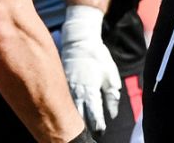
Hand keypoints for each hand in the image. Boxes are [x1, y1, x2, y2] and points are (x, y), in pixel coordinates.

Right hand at [60, 6, 120, 133]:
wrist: (79, 40)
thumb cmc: (98, 58)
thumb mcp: (111, 76)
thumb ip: (112, 97)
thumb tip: (113, 114)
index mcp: (91, 91)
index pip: (94, 116)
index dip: (98, 126)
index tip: (101, 132)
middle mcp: (77, 92)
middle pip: (79, 118)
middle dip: (84, 127)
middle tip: (89, 133)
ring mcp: (66, 88)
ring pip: (69, 110)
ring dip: (74, 119)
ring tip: (77, 127)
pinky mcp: (60, 83)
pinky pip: (62, 100)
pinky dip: (66, 107)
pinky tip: (68, 113)